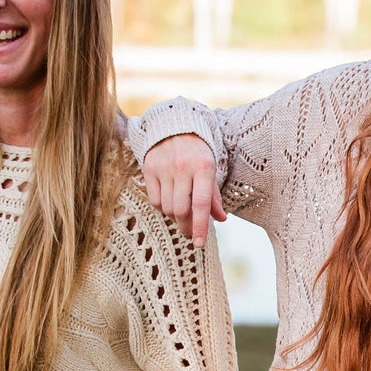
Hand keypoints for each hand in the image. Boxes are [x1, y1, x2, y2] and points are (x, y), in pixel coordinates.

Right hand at [141, 133, 224, 247]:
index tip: (199, 244)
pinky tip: (170, 203)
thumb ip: (214, 196)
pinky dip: (163, 208)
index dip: (201, 226)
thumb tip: (221, 219)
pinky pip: (155, 200)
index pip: (201, 204)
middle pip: (181, 210)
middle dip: (187, 227)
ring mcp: (164, 168)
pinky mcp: (149, 168)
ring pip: (168, 208)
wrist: (175, 127)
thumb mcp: (211, 171)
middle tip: (191, 234)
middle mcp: (182, 167)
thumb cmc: (198, 154)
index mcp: (203, 167)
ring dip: (176, 218)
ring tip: (183, 215)